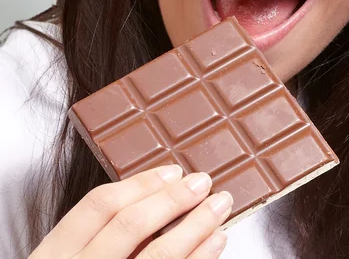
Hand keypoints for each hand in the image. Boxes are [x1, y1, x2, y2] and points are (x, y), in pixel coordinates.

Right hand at [30, 164, 231, 258]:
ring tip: (220, 206)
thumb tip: (156, 201)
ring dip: (196, 225)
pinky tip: (215, 242)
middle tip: (204, 181)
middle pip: (132, 224)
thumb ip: (100, 238)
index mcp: (55, 257)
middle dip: (174, 198)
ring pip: (159, 254)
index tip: (173, 171)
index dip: (140, 184)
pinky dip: (199, 258)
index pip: (99, 206)